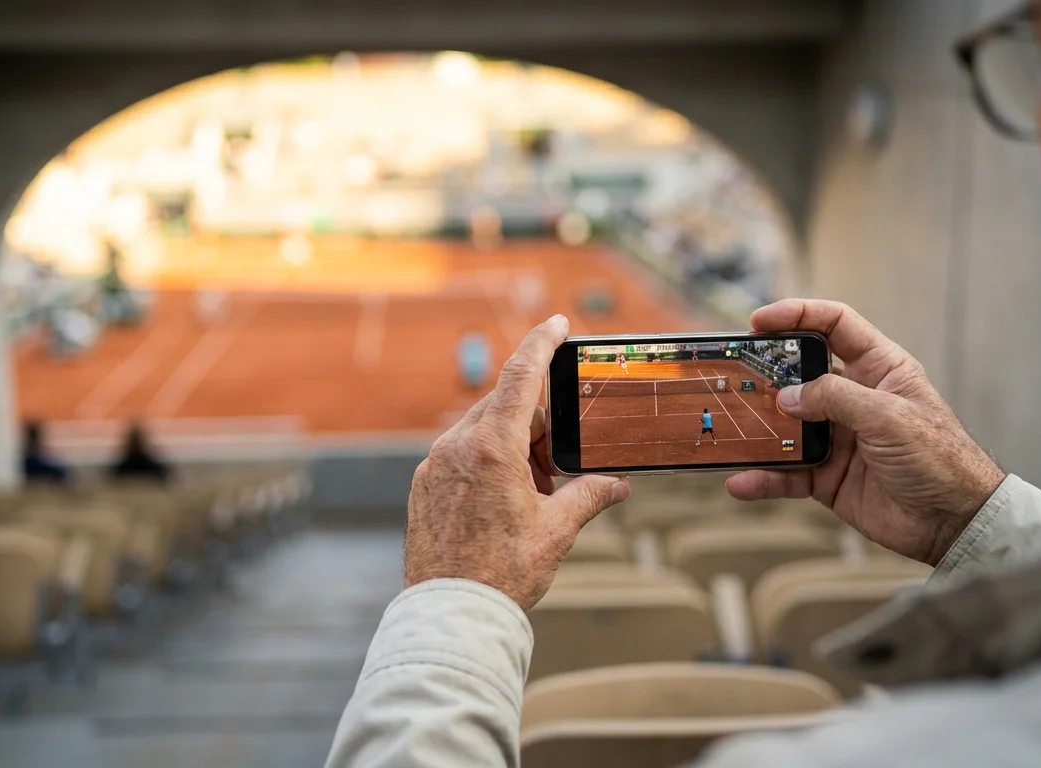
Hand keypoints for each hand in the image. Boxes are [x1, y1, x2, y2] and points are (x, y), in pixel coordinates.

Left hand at [405, 315, 630, 609]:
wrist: (450, 613)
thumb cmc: (500, 574)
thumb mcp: (557, 530)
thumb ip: (589, 496)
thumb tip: (617, 485)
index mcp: (492, 448)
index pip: (521, 375)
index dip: (541, 342)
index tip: (557, 322)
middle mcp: (457, 447)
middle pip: (506, 408)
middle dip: (537, 426)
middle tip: (557, 468)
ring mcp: (435, 465)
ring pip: (483, 431)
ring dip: (514, 448)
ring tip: (534, 495)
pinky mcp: (424, 484)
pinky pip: (461, 455)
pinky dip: (488, 464)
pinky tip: (504, 501)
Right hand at [726, 300, 1005, 565]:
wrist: (953, 521)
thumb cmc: (940, 459)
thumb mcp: (888, 415)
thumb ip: (835, 398)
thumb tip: (787, 396)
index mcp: (879, 369)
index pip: (834, 325)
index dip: (798, 315)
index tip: (760, 321)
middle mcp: (855, 398)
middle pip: (800, 373)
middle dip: (766, 373)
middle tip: (734, 373)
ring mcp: (838, 437)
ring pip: (786, 425)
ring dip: (758, 428)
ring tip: (730, 429)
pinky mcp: (827, 476)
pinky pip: (787, 472)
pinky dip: (764, 477)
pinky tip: (742, 481)